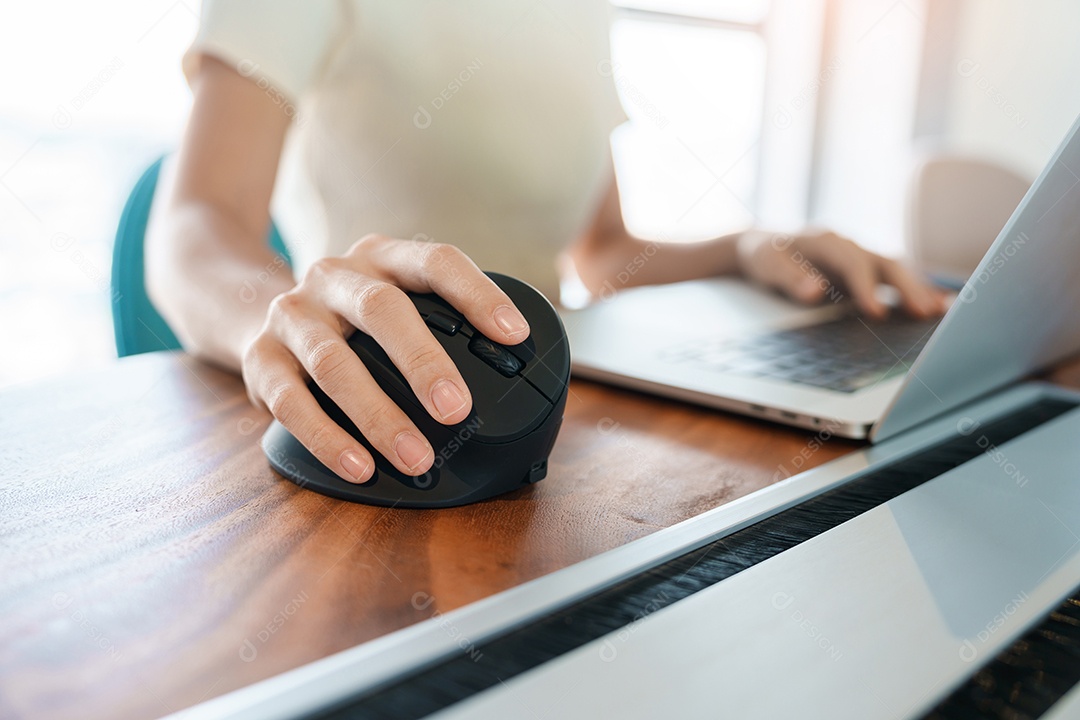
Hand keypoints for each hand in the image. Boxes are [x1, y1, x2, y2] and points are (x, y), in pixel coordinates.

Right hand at [242, 234, 530, 483]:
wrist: (251, 305)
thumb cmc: (350, 316)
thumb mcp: (392, 296)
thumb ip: (439, 320)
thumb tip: (512, 363)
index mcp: (381, 257)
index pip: (435, 261)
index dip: (477, 294)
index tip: (514, 335)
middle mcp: (335, 277)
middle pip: (381, 310)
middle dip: (423, 363)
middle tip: (457, 410)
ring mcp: (293, 314)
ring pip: (333, 363)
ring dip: (378, 416)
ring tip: (415, 457)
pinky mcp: (261, 358)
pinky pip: (291, 403)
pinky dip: (328, 440)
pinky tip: (360, 467)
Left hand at [735, 229, 946, 317]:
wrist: (764, 246)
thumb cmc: (766, 255)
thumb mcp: (768, 265)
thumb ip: (790, 278)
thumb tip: (814, 291)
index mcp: (826, 242)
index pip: (852, 262)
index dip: (866, 286)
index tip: (876, 312)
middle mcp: (849, 246)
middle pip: (884, 264)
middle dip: (905, 287)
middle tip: (923, 312)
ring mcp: (860, 258)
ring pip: (895, 271)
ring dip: (917, 290)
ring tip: (939, 312)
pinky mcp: (864, 271)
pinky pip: (894, 280)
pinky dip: (916, 291)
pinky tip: (939, 305)